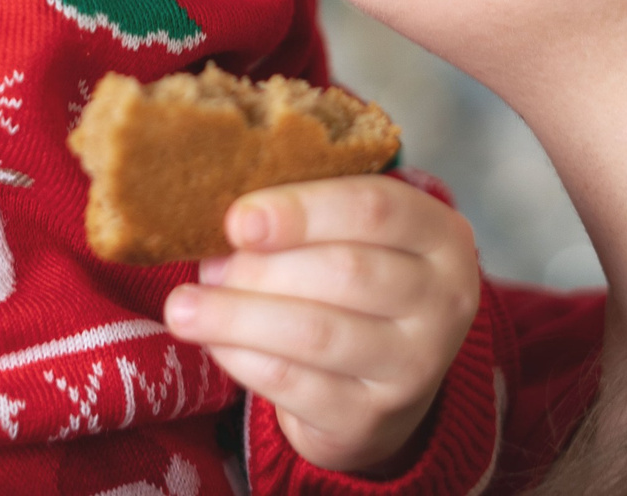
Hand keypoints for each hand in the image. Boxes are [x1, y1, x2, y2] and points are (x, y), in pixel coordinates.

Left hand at [161, 174, 480, 474]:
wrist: (382, 386)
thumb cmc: (355, 287)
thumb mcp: (352, 236)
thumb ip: (305, 216)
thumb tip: (225, 221)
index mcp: (441, 236)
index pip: (375, 208)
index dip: (302, 210)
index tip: (237, 219)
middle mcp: (443, 302)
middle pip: (345, 272)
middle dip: (263, 268)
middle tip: (207, 267)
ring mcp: (414, 367)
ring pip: (316, 333)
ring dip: (238, 316)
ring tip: (183, 307)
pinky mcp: (371, 418)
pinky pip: (295, 384)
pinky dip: (242, 358)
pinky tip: (211, 341)